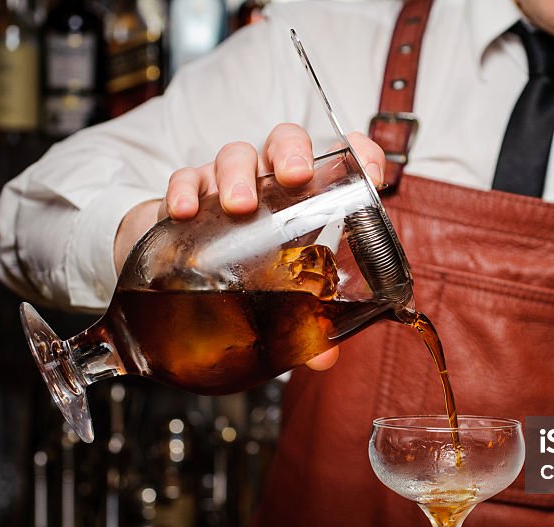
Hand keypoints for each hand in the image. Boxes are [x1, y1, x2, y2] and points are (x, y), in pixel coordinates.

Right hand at [113, 125, 386, 371]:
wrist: (182, 266)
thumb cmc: (245, 267)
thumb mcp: (278, 292)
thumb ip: (303, 320)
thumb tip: (325, 357)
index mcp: (303, 198)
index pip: (338, 161)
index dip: (358, 153)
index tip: (371, 167)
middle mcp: (268, 180)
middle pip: (284, 142)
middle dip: (292, 153)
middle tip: (295, 177)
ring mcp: (226, 181)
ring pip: (235, 155)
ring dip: (238, 175)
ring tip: (241, 207)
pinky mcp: (188, 191)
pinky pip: (186, 177)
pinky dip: (186, 189)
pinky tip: (186, 211)